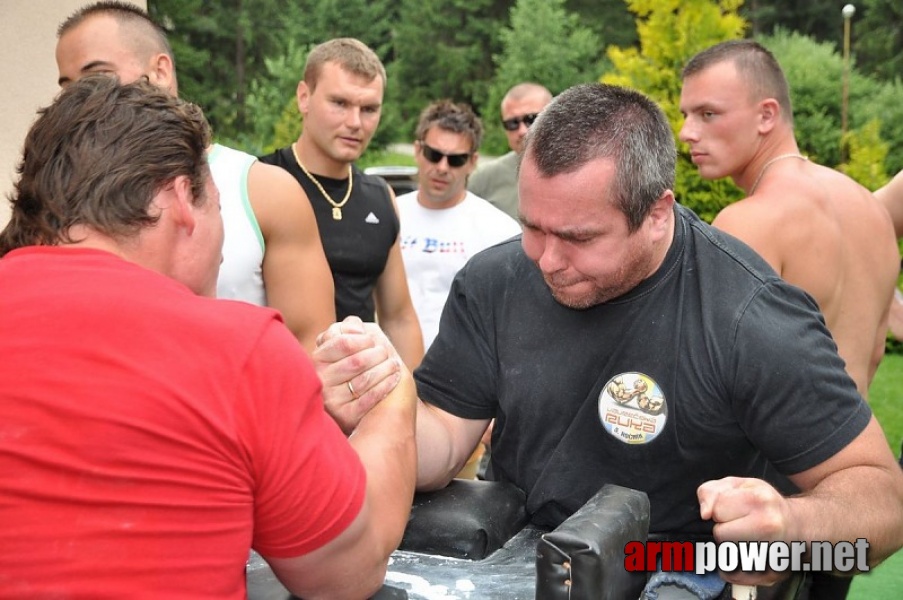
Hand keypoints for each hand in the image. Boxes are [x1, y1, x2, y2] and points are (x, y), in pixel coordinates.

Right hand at [312, 316, 402, 434]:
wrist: (355, 396)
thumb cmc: (351, 360)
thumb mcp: (346, 339)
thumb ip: (349, 327)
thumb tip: (358, 330)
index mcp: (318, 358)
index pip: (343, 343)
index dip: (363, 340)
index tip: (373, 341)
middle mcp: (321, 379)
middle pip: (356, 362)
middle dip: (377, 355)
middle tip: (387, 353)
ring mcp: (331, 399)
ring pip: (364, 381)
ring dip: (385, 370)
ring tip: (394, 364)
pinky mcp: (344, 416)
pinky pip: (368, 400)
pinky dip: (385, 387)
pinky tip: (394, 378)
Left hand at [698, 477, 791, 586]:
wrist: (797, 525)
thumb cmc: (764, 503)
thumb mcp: (737, 485)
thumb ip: (712, 491)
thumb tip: (705, 513)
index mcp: (758, 500)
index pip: (716, 511)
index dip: (719, 510)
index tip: (731, 510)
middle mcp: (768, 525)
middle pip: (721, 535)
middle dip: (724, 530)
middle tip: (738, 525)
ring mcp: (772, 551)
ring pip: (726, 556)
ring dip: (728, 549)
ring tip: (744, 538)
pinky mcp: (770, 575)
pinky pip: (733, 575)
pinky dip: (731, 568)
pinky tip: (743, 555)